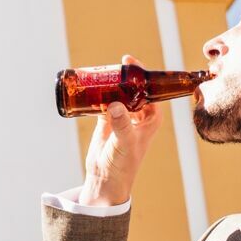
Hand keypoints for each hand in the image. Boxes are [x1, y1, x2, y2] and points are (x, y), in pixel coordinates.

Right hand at [78, 54, 162, 207]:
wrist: (106, 179)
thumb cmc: (123, 164)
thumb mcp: (125, 143)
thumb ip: (122, 124)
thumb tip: (114, 104)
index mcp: (151, 117)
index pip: (149, 89)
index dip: (140, 74)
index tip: (128, 62)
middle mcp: (139, 114)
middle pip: (132, 88)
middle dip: (122, 76)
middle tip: (109, 66)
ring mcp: (122, 116)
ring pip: (117, 93)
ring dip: (108, 84)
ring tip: (97, 74)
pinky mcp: (107, 120)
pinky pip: (103, 101)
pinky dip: (97, 95)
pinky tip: (88, 87)